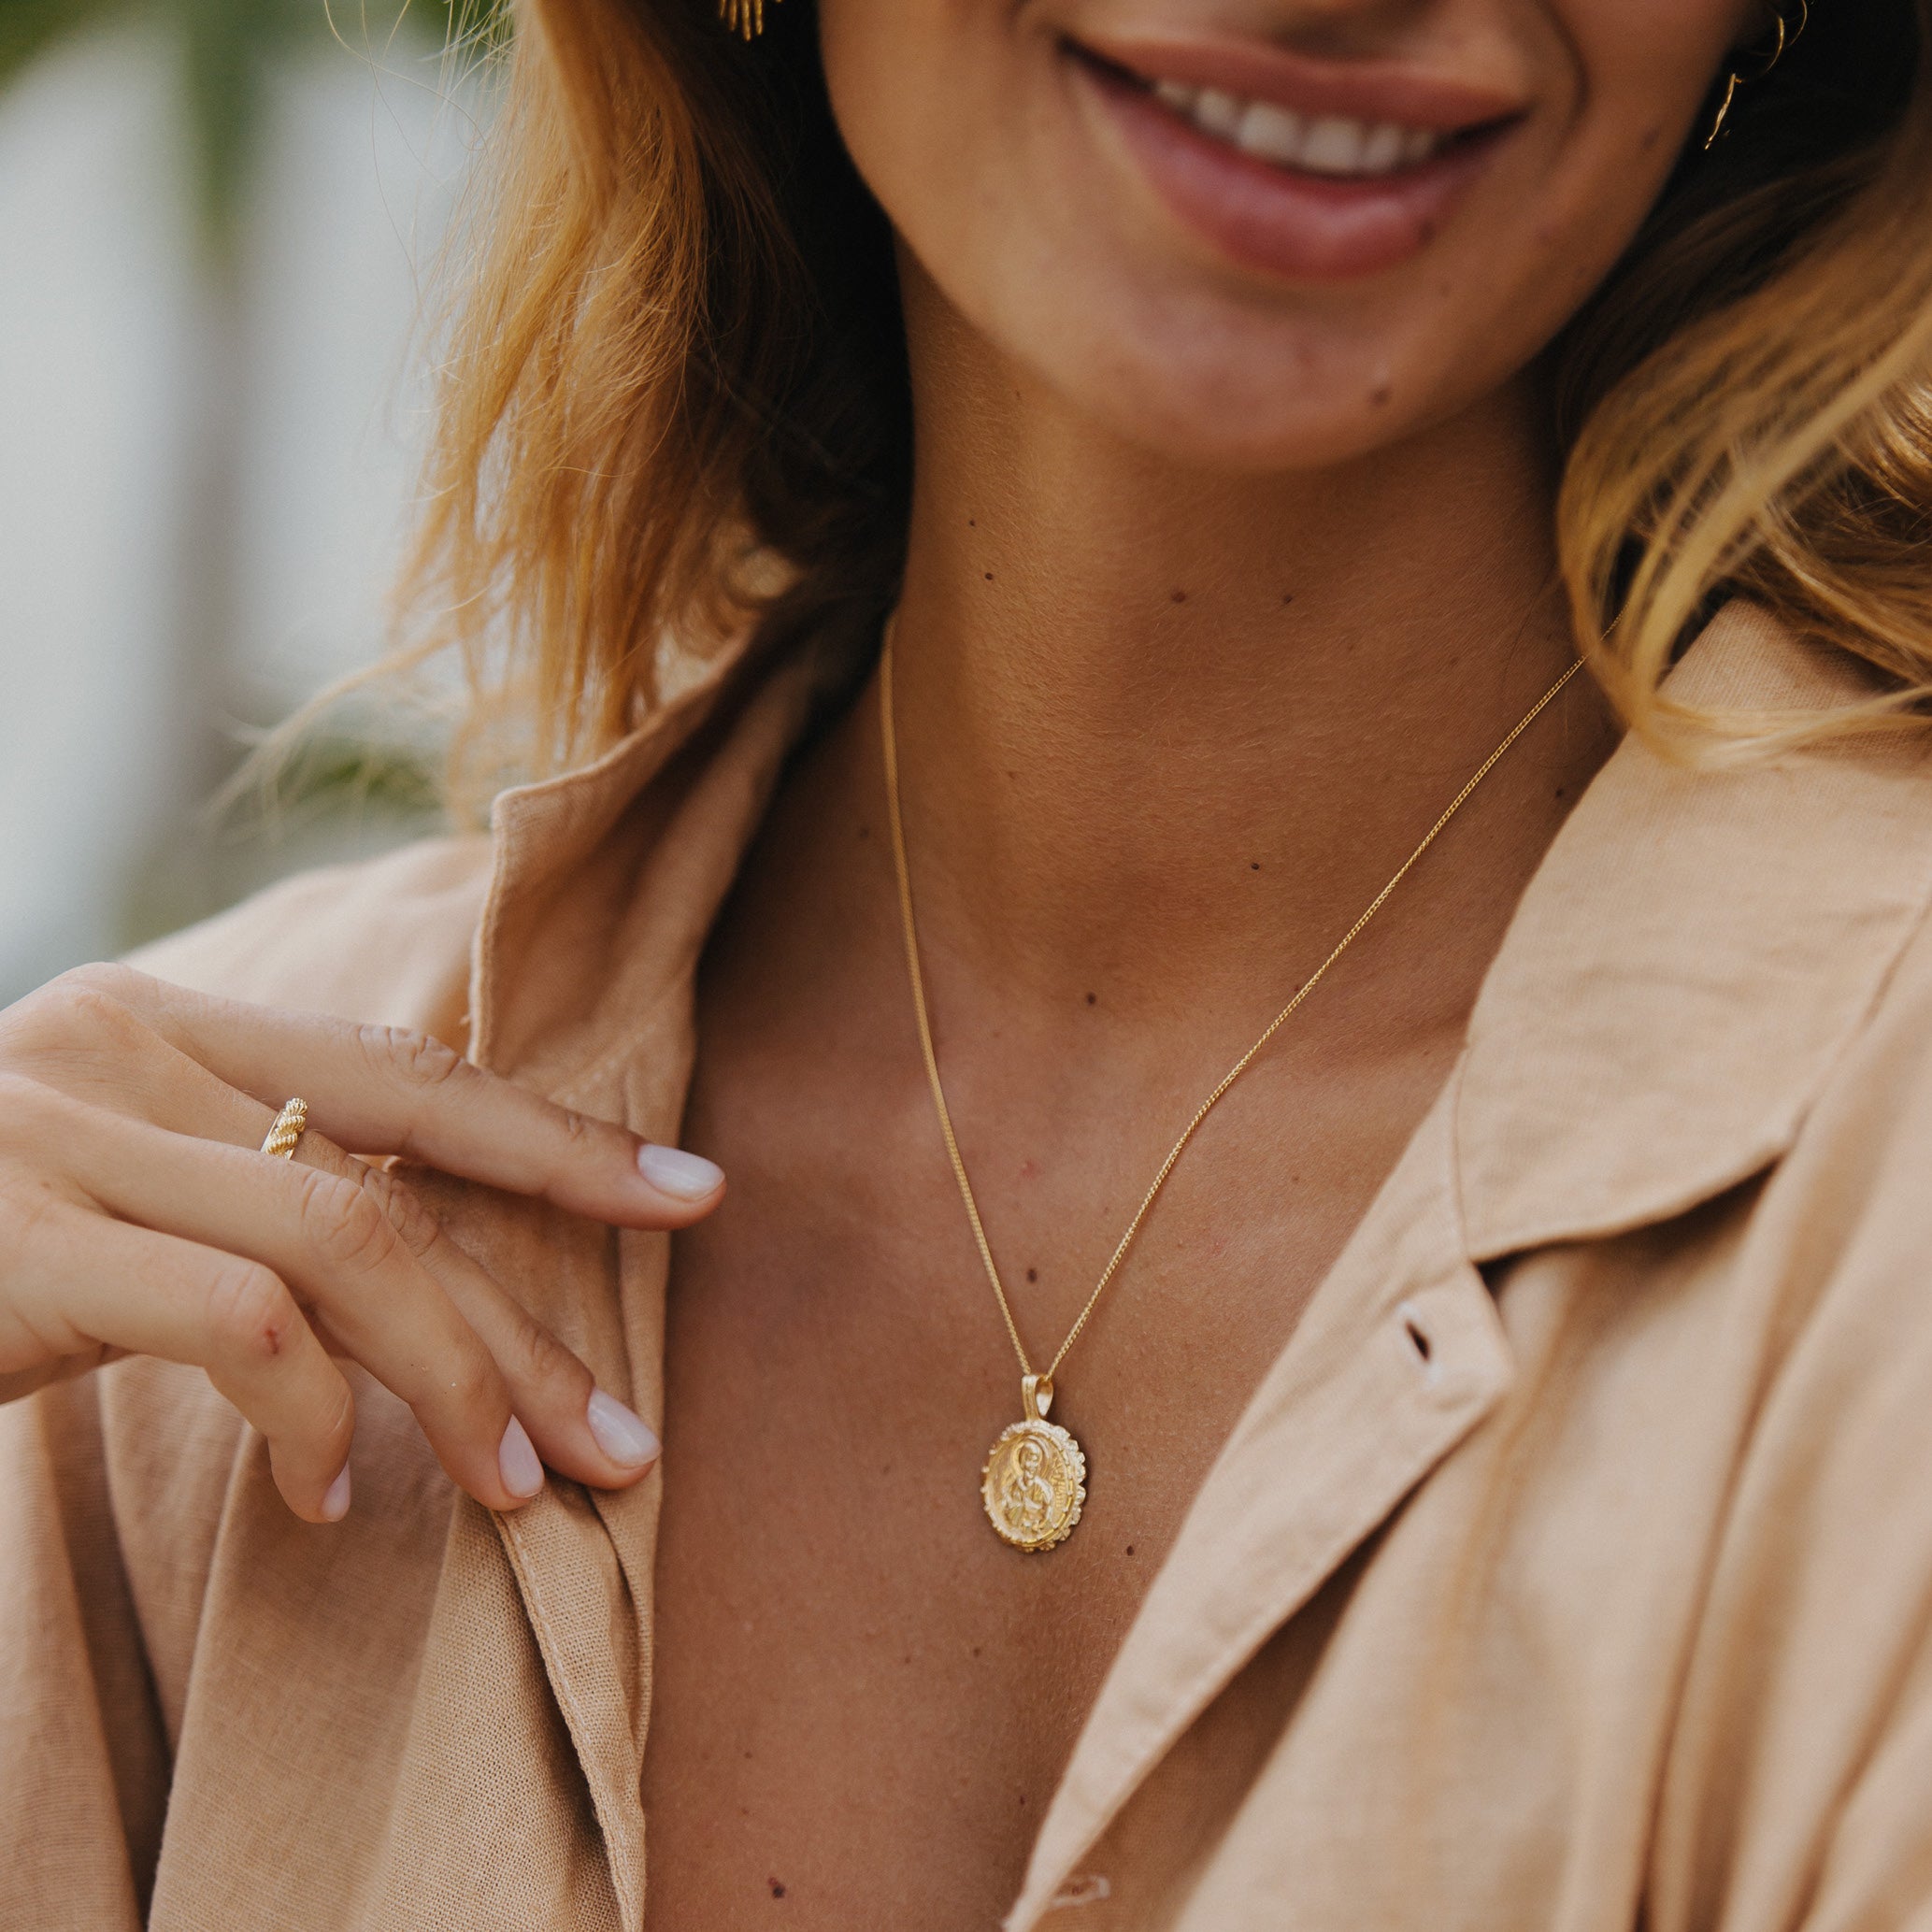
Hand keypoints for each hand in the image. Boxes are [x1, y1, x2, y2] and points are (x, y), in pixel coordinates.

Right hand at [0, 964, 723, 1522]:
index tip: (690, 1195)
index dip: (559, 1137)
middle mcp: (120, 1047)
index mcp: (165, 1024)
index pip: (408, 1072)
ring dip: (458, 1374)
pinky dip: (310, 1414)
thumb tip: (417, 1283)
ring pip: (343, 1239)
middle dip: (537, 1296)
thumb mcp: (112, 1192)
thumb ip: (246, 1193)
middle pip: (399, 1161)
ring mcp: (58, 1134)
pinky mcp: (7, 1240)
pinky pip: (231, 1320)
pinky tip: (326, 1496)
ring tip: (521, 1487)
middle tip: (629, 1430)